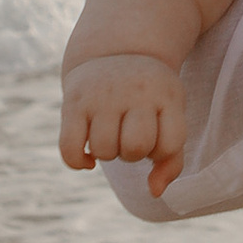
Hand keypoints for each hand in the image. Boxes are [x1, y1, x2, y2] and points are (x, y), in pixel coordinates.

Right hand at [60, 50, 186, 194]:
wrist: (116, 51)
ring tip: (111, 136)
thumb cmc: (150, 98)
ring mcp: (102, 95)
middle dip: (133, 154)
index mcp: (167, 94)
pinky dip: (78, 163)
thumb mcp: (171, 116)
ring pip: (104, 150)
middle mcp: (135, 91)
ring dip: (108, 154)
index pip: (170, 144)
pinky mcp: (73, 102)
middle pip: (135, 148)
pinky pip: (70, 149)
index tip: (156, 136)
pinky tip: (88, 158)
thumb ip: (171, 159)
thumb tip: (154, 192)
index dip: (162, 151)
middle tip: (130, 137)